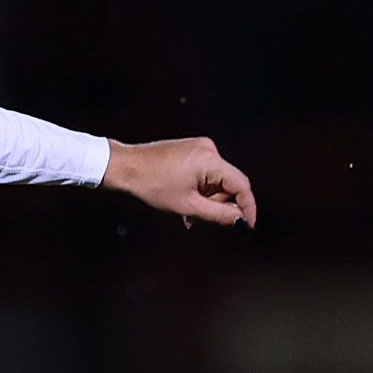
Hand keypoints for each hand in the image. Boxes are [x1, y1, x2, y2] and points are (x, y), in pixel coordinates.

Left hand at [103, 136, 256, 229]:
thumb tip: (240, 221)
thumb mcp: (187, 206)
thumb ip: (218, 214)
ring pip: (215, 180)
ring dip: (206, 199)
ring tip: (186, 212)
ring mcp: (200, 148)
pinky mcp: (191, 149)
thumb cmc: (151, 185)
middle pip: (227, 184)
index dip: (247, 207)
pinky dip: (199, 189)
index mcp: (211, 160)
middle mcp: (209, 149)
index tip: (247, 225)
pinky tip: (184, 199)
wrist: (125, 167)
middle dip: (217, 205)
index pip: (241, 185)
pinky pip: (205, 173)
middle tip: (197, 220)